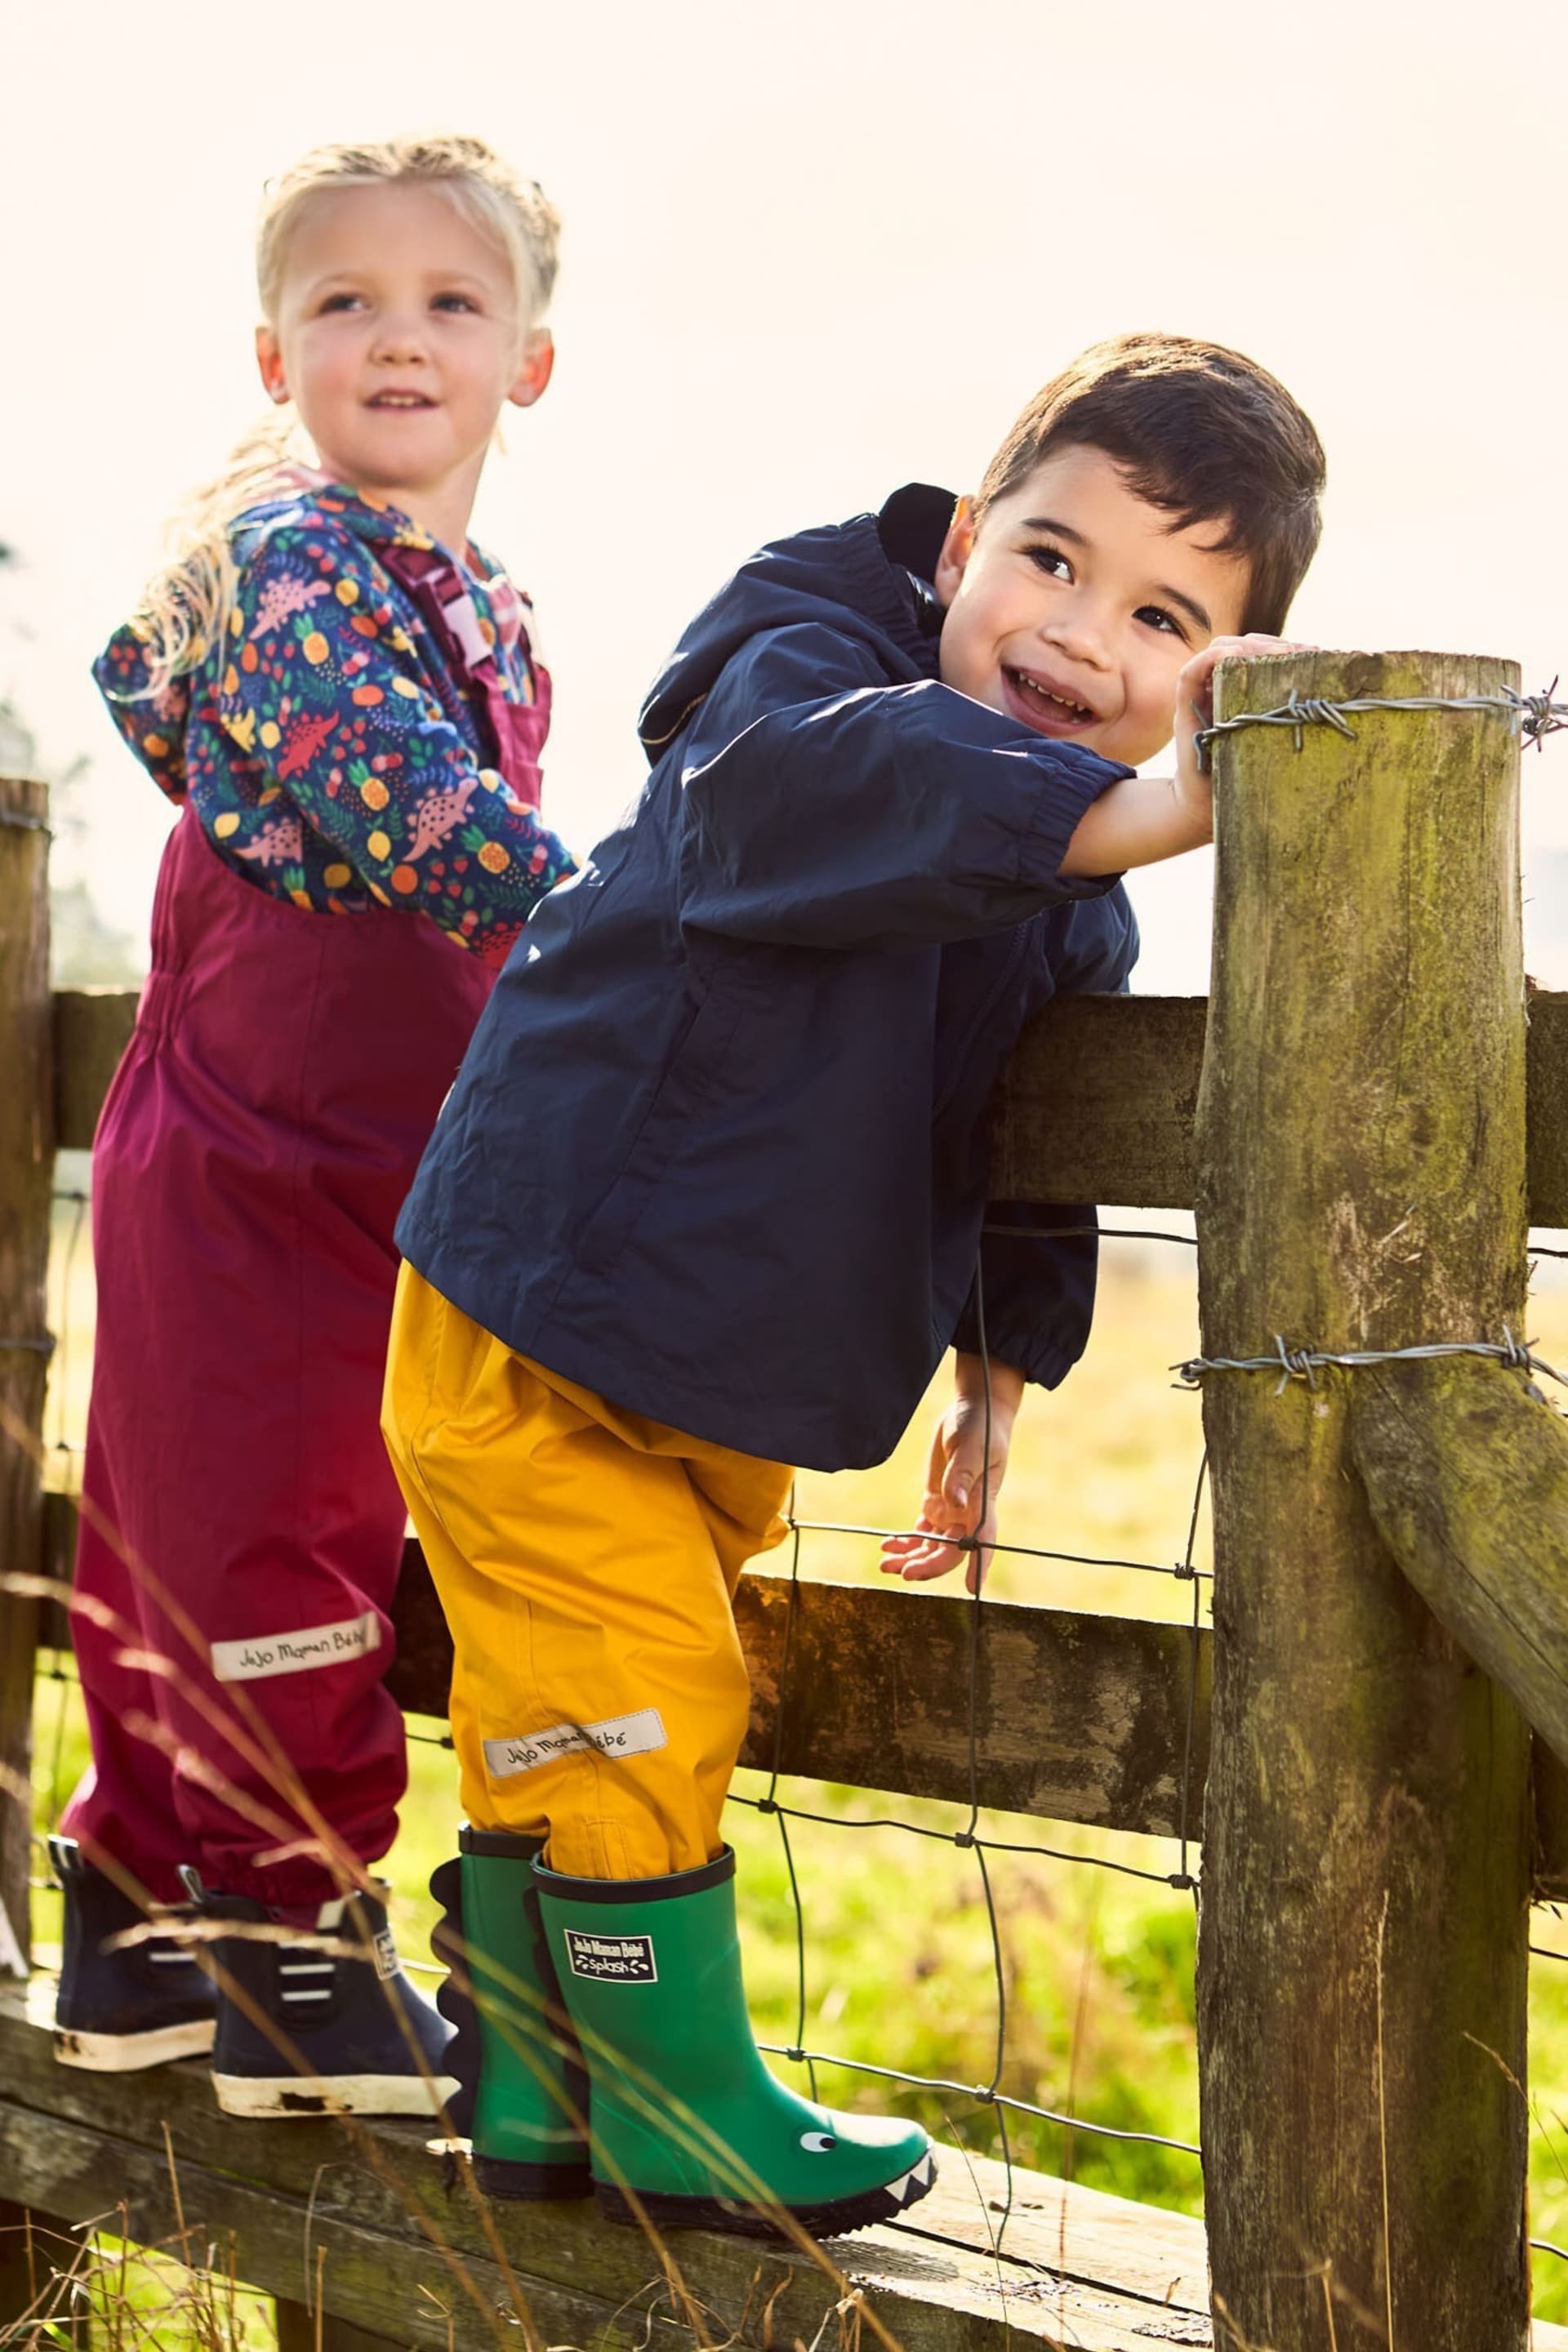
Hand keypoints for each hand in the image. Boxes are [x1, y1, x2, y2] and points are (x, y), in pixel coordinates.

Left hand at [879, 1356, 1024, 1595]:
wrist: (974, 1410)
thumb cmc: (981, 1426)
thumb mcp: (971, 1446)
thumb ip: (961, 1475)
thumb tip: (954, 1502)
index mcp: (983, 1503)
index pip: (983, 1541)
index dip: (978, 1565)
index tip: (970, 1588)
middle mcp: (968, 1513)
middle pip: (950, 1551)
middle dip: (927, 1565)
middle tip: (902, 1572)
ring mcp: (951, 1509)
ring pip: (932, 1545)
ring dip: (910, 1557)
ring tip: (885, 1563)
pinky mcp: (936, 1501)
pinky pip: (921, 1530)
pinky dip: (905, 1540)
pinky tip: (887, 1544)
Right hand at [1173, 632, 1311, 820]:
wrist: (1206, 806)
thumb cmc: (1245, 779)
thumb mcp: (1276, 742)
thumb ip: (1292, 719)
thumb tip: (1337, 700)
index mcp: (1245, 691)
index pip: (1262, 653)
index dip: (1287, 647)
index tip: (1315, 652)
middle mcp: (1222, 687)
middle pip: (1244, 645)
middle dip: (1273, 645)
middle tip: (1300, 654)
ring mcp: (1202, 694)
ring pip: (1220, 649)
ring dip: (1248, 647)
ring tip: (1277, 657)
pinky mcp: (1185, 706)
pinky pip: (1192, 672)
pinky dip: (1212, 658)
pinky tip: (1233, 656)